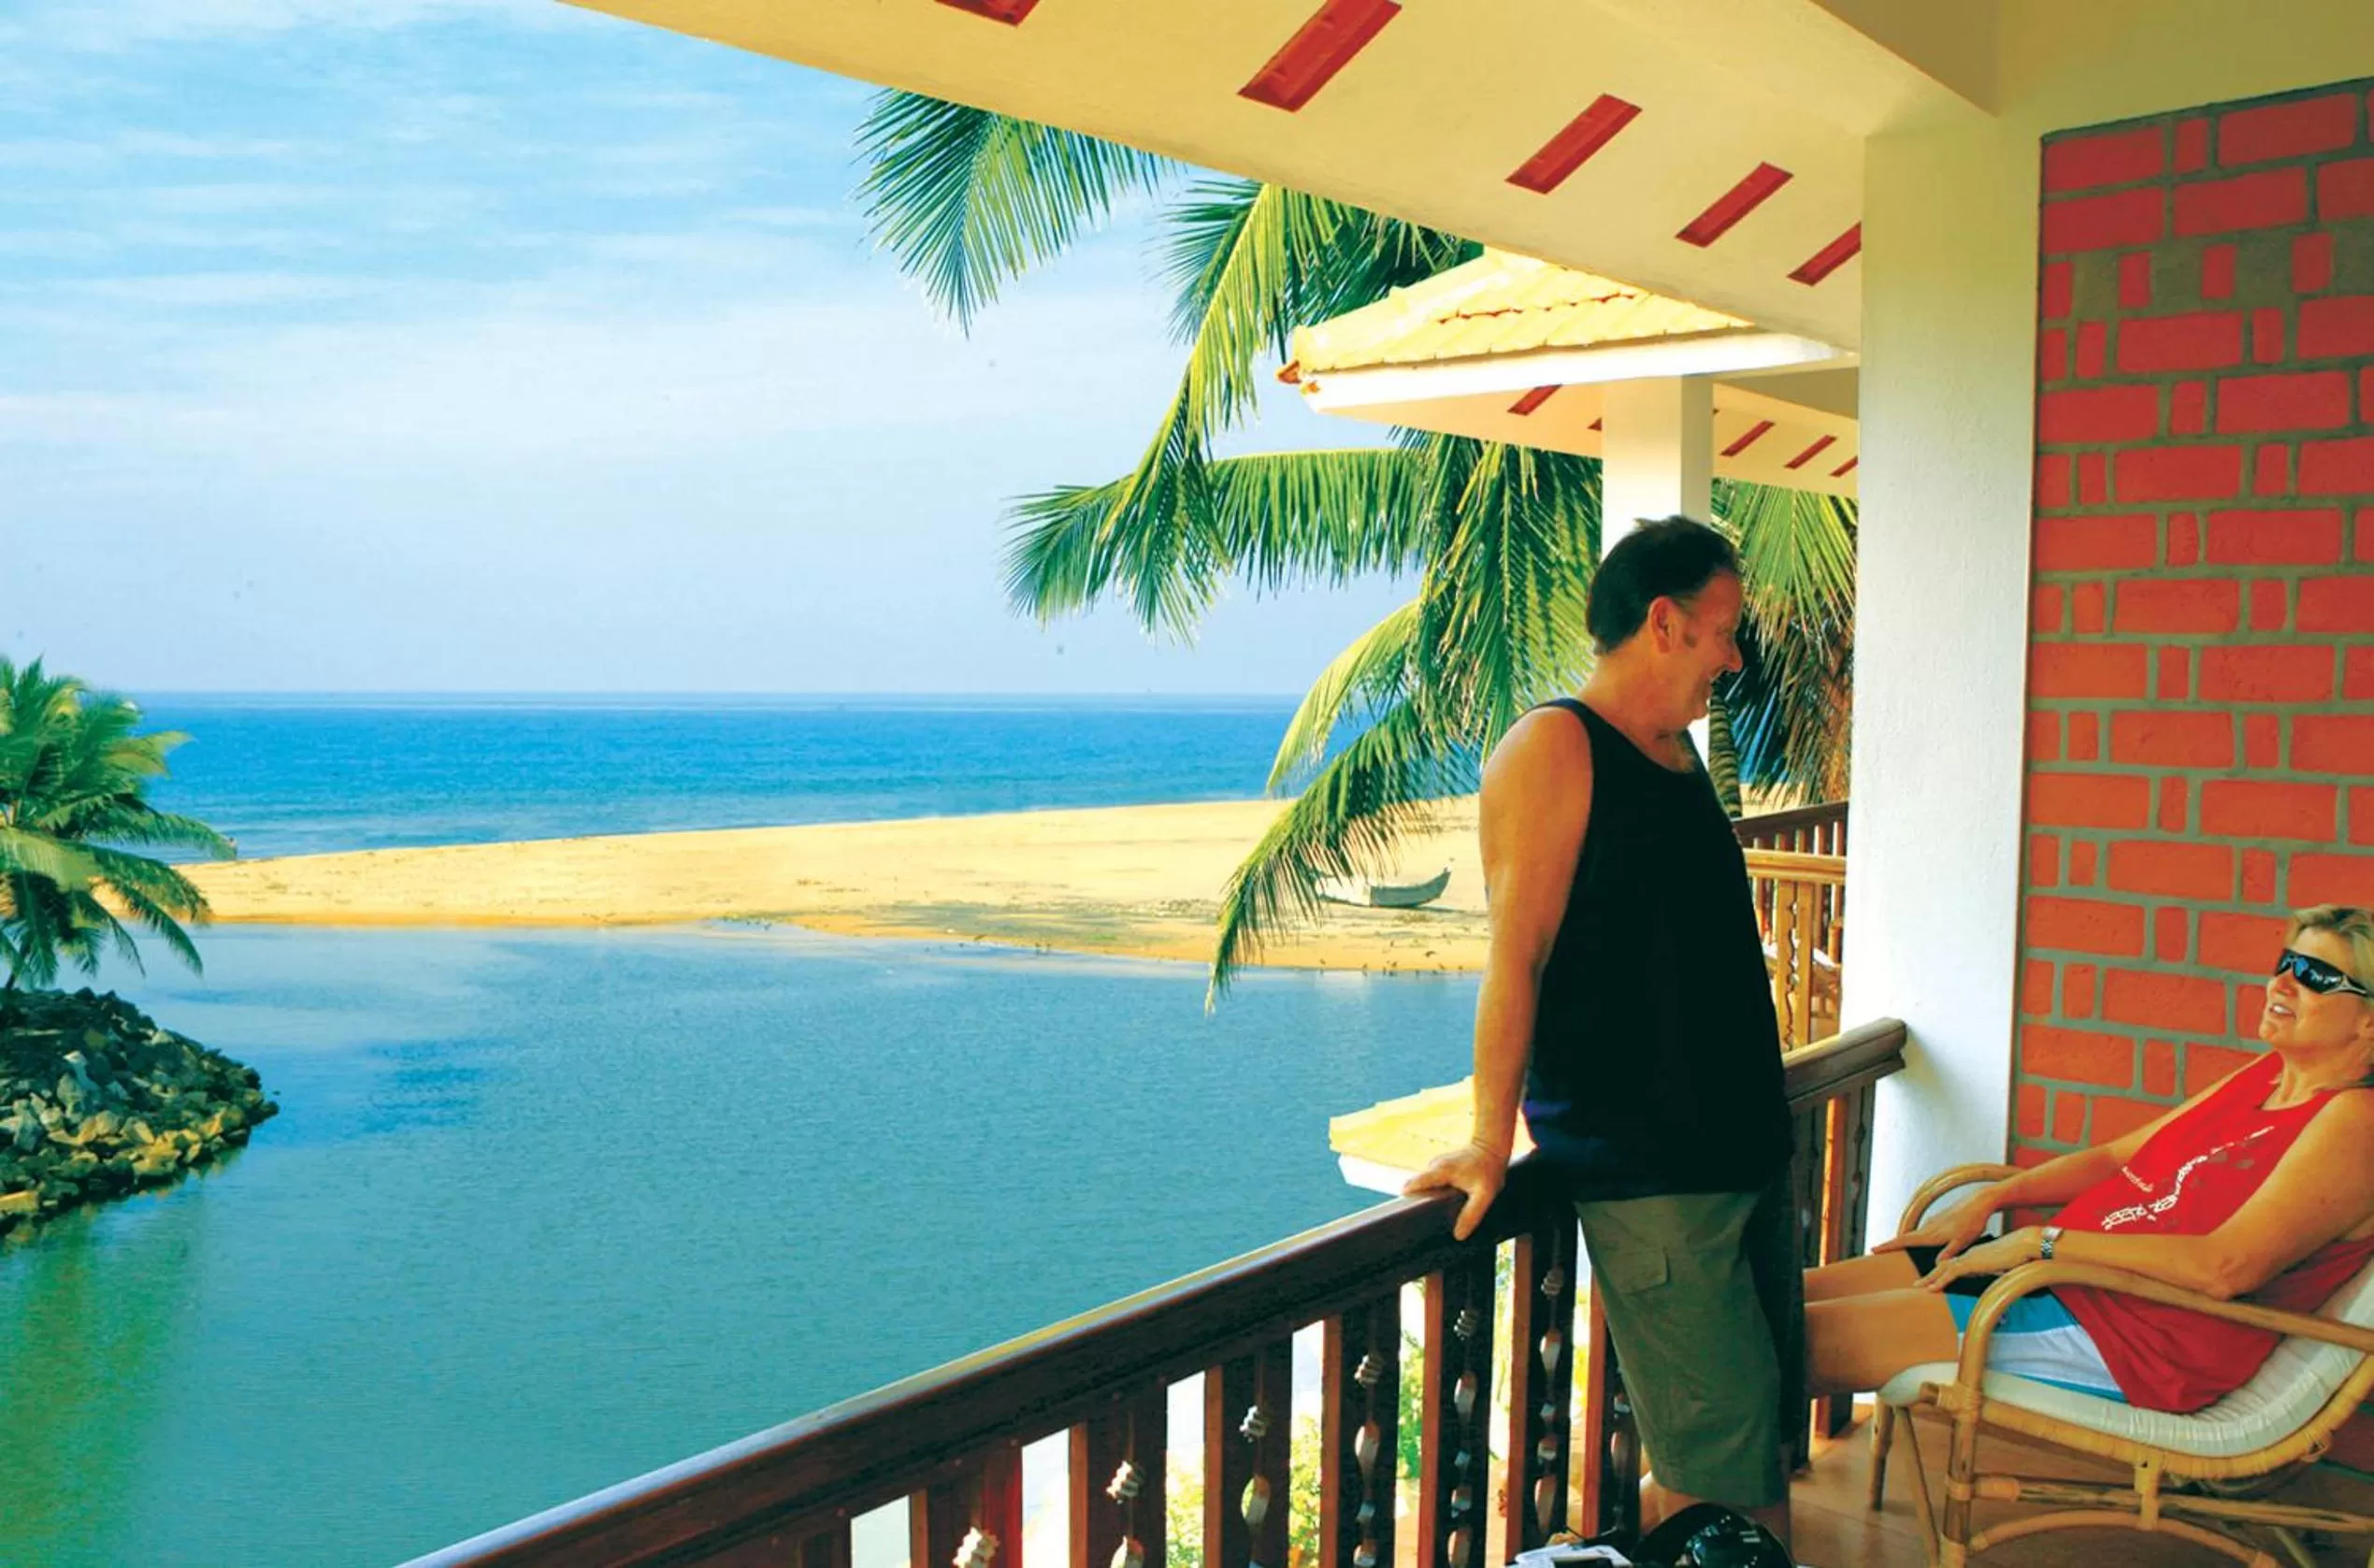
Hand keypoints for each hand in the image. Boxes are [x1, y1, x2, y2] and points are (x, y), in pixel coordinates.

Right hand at [1403, 1141, 1506, 1240]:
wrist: (1491, 1147)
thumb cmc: (1488, 1170)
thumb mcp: (1484, 1195)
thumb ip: (1471, 1214)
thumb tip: (1458, 1235)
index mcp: (1440, 1171)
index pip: (1413, 1184)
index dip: (1407, 1199)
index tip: (1405, 1215)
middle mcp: (1434, 1166)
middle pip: (1415, 1186)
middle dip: (1416, 1202)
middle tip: (1423, 1220)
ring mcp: (1435, 1165)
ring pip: (1422, 1184)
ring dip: (1425, 1197)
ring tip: (1433, 1213)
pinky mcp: (1440, 1167)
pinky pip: (1430, 1182)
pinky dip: (1432, 1191)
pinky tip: (1442, 1202)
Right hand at [1874, 1190, 1998, 1267]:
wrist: (1979, 1201)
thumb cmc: (1972, 1222)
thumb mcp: (1963, 1241)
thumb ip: (1949, 1253)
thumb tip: (1936, 1264)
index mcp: (1932, 1233)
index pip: (1905, 1240)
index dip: (1889, 1245)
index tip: (1874, 1249)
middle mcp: (1929, 1227)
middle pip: (1906, 1237)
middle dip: (1892, 1244)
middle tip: (1878, 1251)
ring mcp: (1934, 1222)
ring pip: (1915, 1234)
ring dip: (1904, 1241)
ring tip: (1895, 1248)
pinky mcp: (1939, 1220)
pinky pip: (1924, 1231)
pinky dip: (1917, 1237)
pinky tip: (1921, 1240)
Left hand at [1920, 1227, 2044, 1292]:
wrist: (2024, 1244)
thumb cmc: (2019, 1255)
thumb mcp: (2002, 1266)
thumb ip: (1993, 1271)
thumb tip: (1991, 1278)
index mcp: (1975, 1255)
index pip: (1955, 1265)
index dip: (1942, 1273)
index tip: (1933, 1280)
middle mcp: (1969, 1255)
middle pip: (1945, 1265)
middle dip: (1930, 1275)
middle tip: (1918, 1284)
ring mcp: (1970, 1257)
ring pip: (1944, 1269)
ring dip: (1930, 1279)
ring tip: (1918, 1287)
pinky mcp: (1972, 1262)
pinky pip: (1952, 1273)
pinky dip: (1941, 1282)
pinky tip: (1932, 1289)